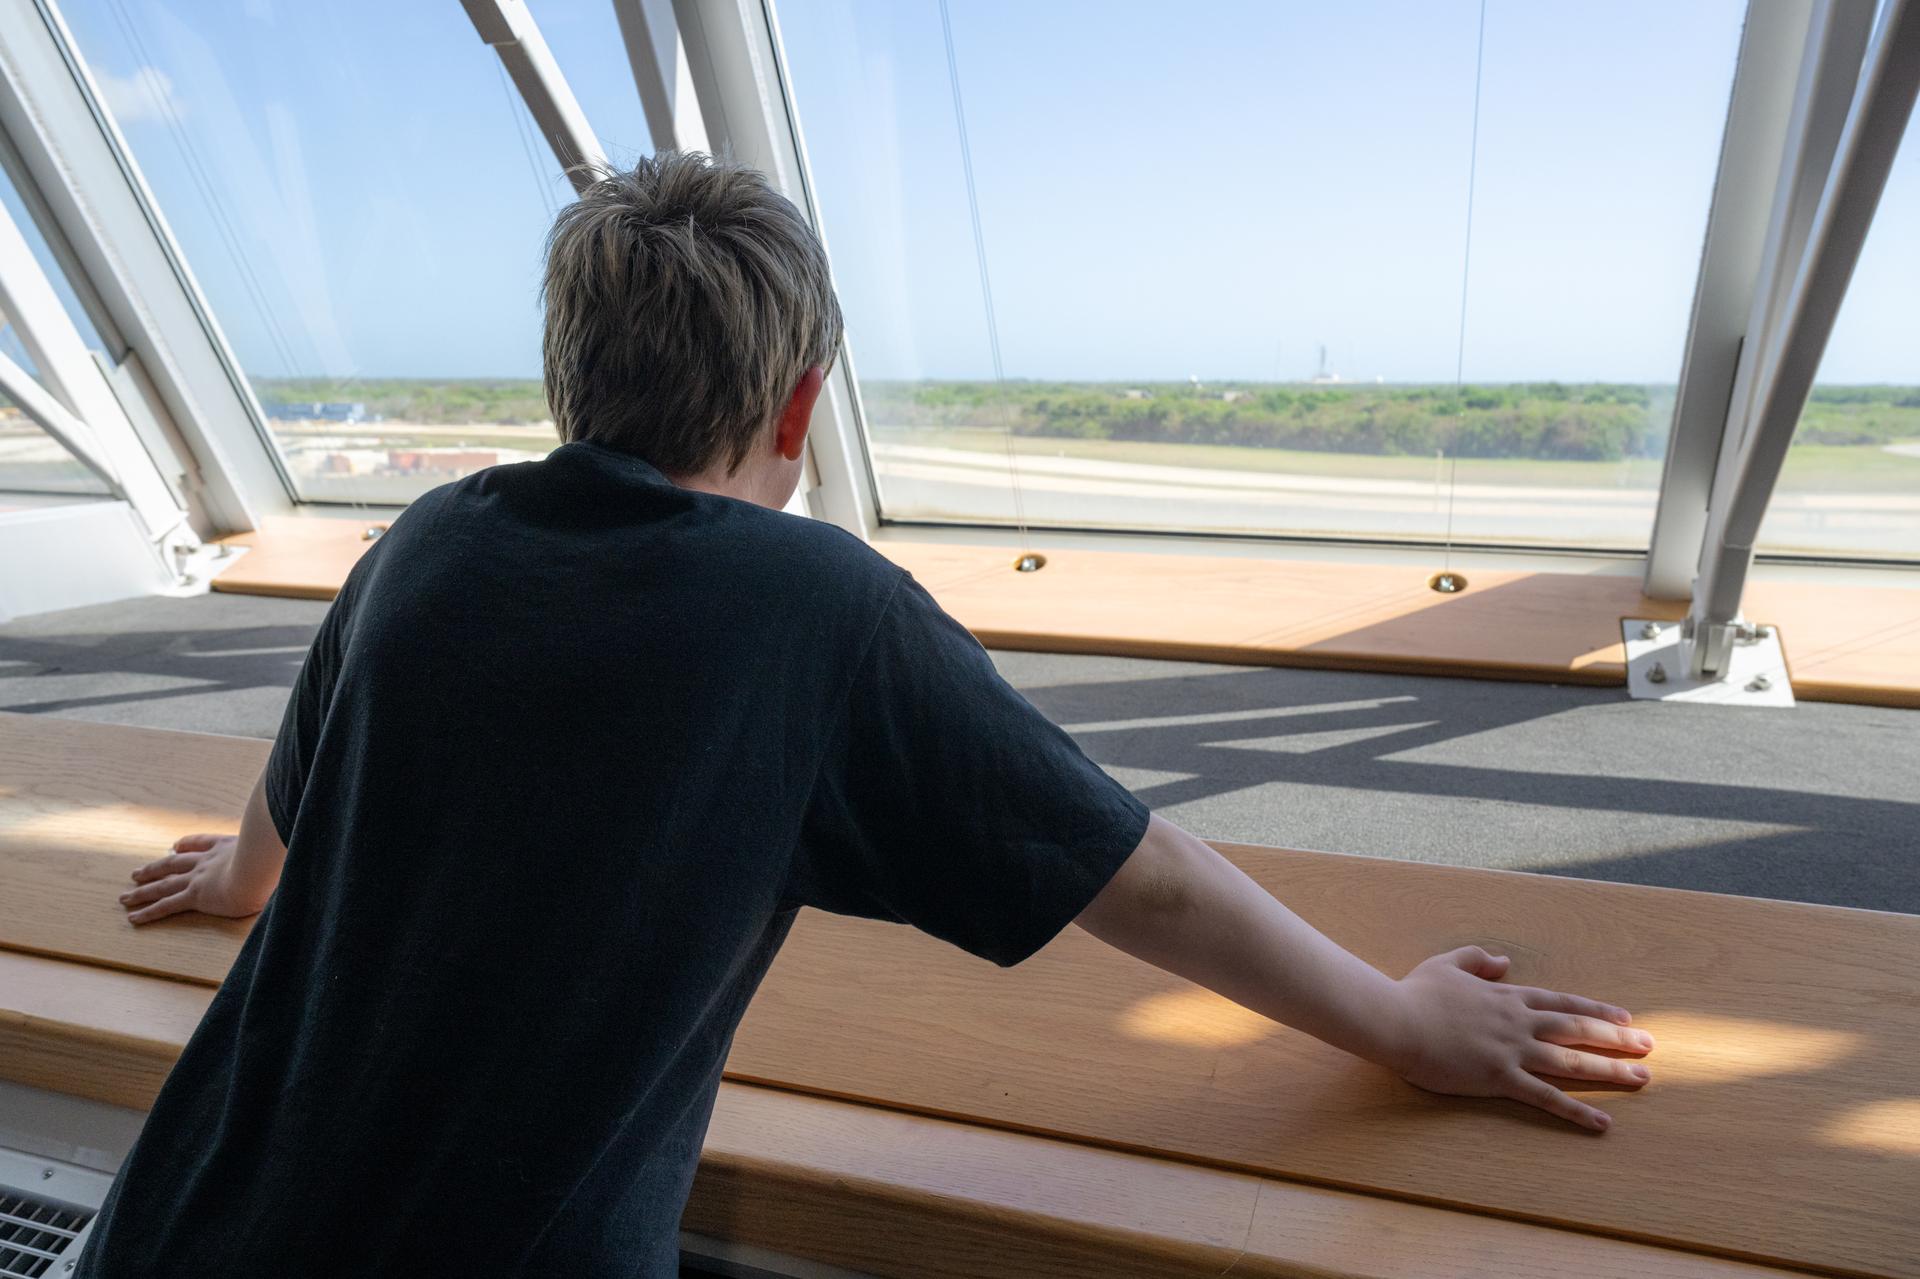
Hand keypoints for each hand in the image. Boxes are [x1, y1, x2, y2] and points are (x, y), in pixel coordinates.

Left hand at [119, 833, 272, 924]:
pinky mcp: (195, 896)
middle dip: (155, 868)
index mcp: (226, 847)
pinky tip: (133, 917)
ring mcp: (199, 877)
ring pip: (164, 884)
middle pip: (174, 863)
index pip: (200, 843)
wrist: (260, 869)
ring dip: (143, 890)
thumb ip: (273, 853)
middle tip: (136, 873)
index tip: (175, 845)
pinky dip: (148, 912)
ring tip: (126, 896)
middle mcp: (208, 860)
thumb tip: (285, 852)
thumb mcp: (273, 852)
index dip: (185, 844)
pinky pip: (166, 905)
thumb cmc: (273, 861)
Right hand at [1385, 945, 1653, 1131]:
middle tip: (1649, 1046)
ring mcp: (1513, 1051)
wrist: (1397, 1020)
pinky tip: (1602, 1122)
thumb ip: (1477, 959)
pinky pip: (1546, 1097)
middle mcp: (1519, 1023)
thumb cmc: (1417, 993)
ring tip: (1642, 1078)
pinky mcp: (1500, 1078)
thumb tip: (1503, 962)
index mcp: (1508, 997)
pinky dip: (1577, 1110)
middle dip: (1618, 1038)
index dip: (1597, 1011)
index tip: (1625, 1018)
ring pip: (1572, 1061)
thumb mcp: (1447, 964)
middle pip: (1579, 1030)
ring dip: (1610, 1070)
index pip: (1563, 1004)